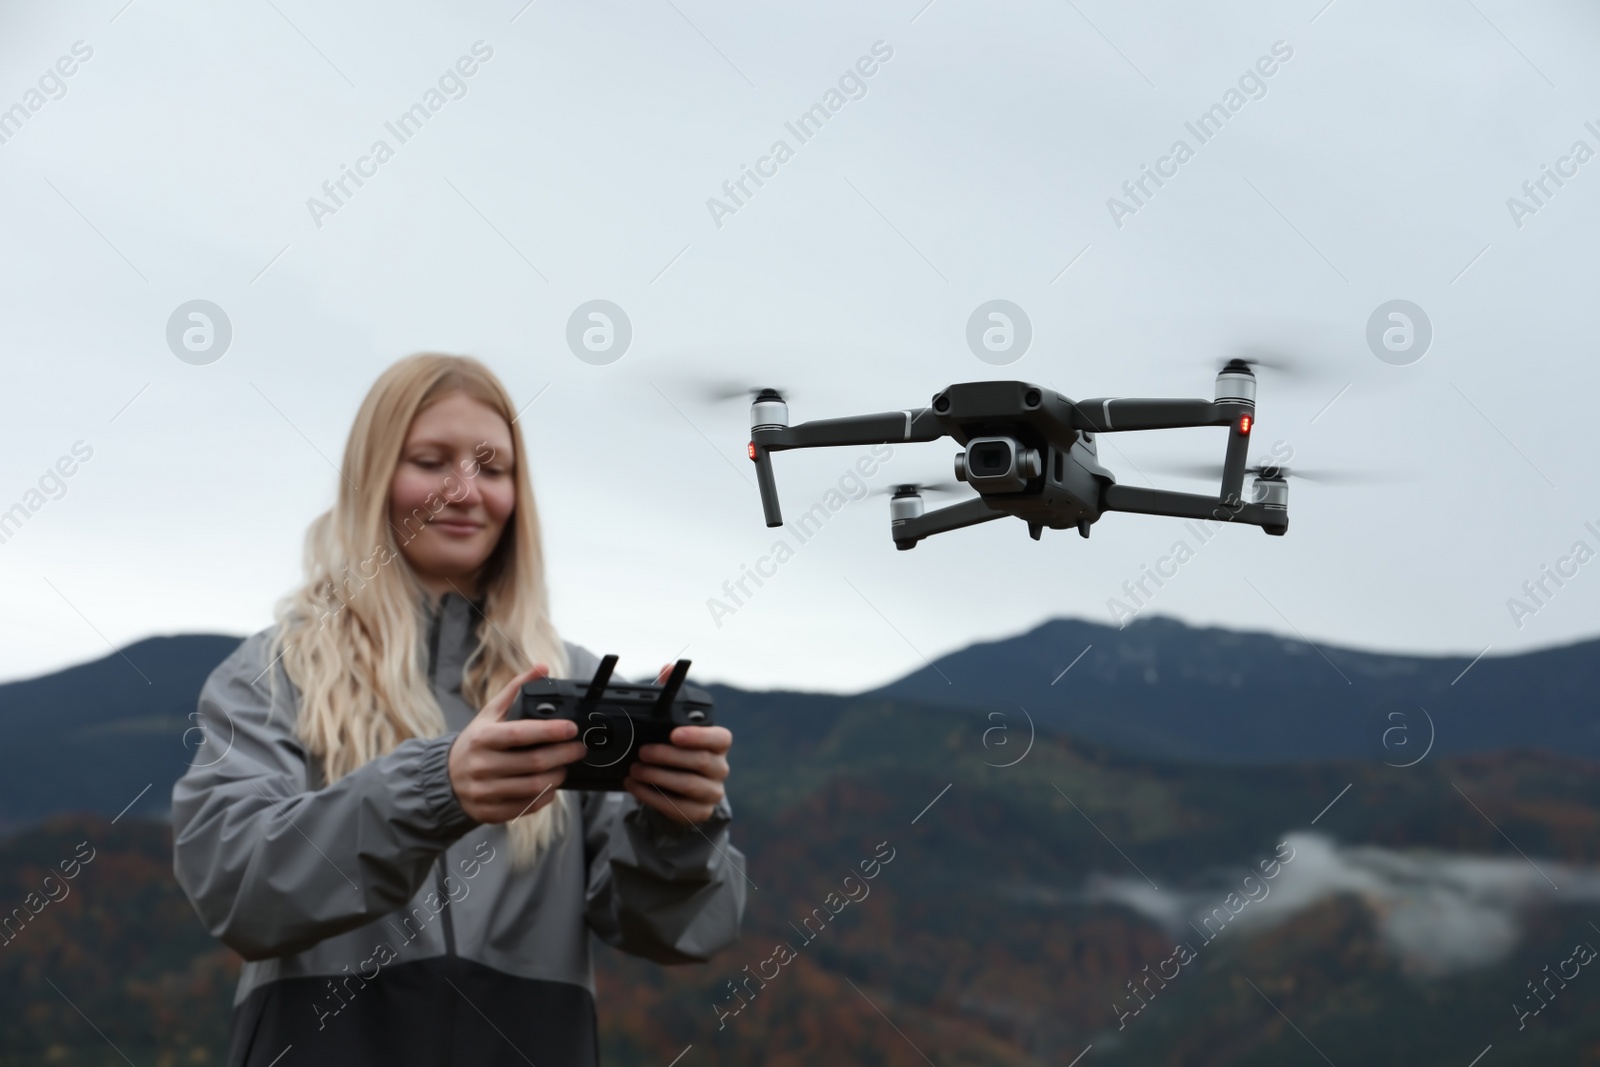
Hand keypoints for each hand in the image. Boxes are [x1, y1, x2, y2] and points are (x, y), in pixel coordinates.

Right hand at [447, 665, 586, 823]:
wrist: (445, 778)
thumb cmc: (475, 742)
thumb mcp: (490, 714)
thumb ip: (516, 689)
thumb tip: (542, 668)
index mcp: (482, 738)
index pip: (521, 734)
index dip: (550, 731)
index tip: (571, 728)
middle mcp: (482, 765)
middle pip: (533, 763)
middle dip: (564, 755)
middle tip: (578, 749)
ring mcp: (485, 791)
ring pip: (533, 787)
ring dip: (557, 776)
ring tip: (565, 767)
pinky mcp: (489, 812)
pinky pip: (526, 806)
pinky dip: (545, 797)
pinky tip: (550, 786)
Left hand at [623, 663, 732, 824]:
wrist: (678, 787)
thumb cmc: (676, 748)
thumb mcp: (673, 722)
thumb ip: (672, 694)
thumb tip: (666, 667)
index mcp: (718, 743)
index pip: (720, 738)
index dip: (699, 736)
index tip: (674, 733)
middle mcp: (720, 768)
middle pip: (700, 762)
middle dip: (668, 757)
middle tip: (642, 752)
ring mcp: (712, 792)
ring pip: (689, 786)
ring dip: (658, 777)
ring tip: (634, 770)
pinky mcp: (698, 812)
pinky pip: (677, 807)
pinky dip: (652, 797)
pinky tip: (635, 786)